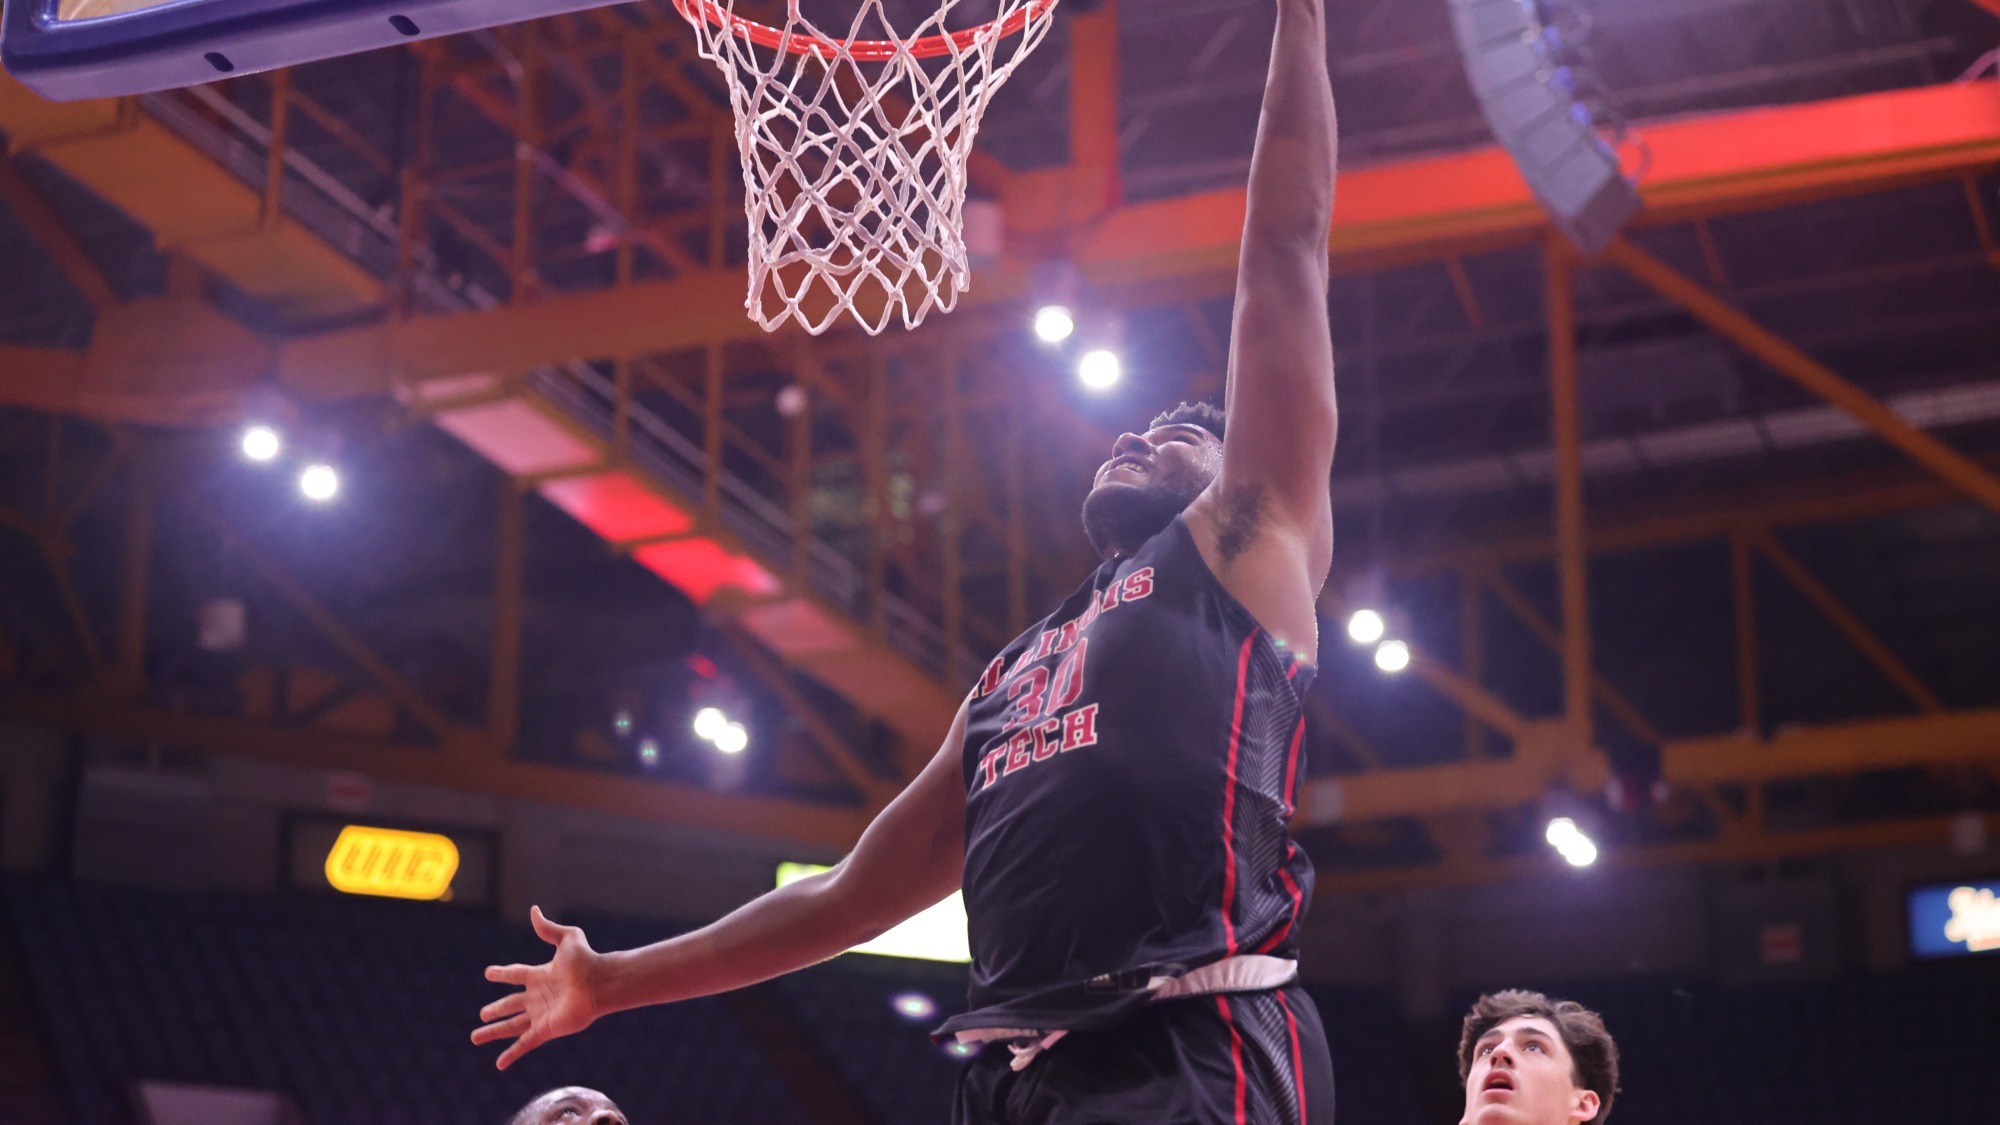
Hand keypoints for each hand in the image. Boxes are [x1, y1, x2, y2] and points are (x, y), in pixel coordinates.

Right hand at [472, 905, 602, 1068]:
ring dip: (494, 1032)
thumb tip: (534, 910)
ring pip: (512, 1026)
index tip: (489, 973)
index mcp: (541, 975)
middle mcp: (539, 997)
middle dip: (496, 1009)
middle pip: (511, 1004)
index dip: (502, 974)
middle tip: (482, 1013)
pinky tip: (499, 1064)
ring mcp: (541, 1015)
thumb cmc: (586, 960)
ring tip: (475, 1037)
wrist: (599, 983)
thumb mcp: (567, 938)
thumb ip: (548, 928)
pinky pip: (524, 1044)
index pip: (516, 975)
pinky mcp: (546, 1030)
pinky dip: (511, 1054)